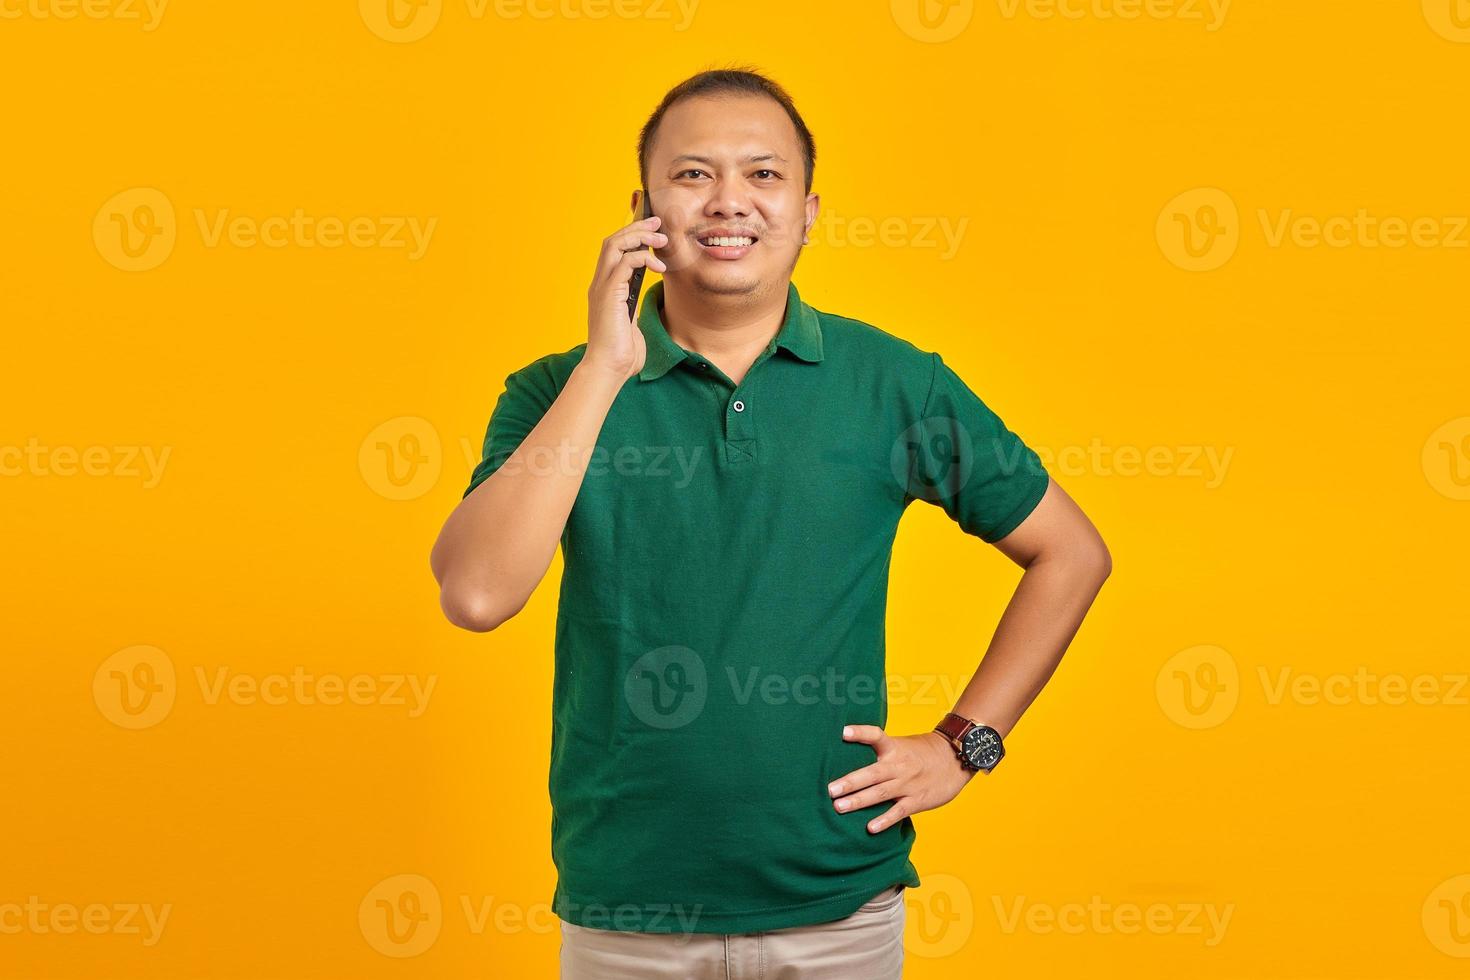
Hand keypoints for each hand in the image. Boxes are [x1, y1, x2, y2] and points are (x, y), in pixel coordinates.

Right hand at [584, 214, 667, 381]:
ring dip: (640, 237)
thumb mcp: (631, 325)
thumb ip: (633, 311)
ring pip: (615, 245)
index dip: (631, 235)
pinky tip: (659, 267)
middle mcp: (600, 284)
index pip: (612, 251)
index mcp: (605, 289)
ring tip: (661, 239)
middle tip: (658, 223)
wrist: (608, 370)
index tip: (651, 229)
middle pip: (612, 241)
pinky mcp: (609, 294)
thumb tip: (640, 309)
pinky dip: (643, 258)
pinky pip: (624, 263)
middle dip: (636, 228)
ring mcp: (602, 288)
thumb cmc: (621, 354)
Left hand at [827, 725, 975, 833]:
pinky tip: (870, 828)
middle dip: (850, 782)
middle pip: (872, 773)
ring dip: (859, 801)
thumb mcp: (902, 745)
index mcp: (894, 747)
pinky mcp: (917, 800)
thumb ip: (880, 750)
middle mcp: (899, 765)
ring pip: (880, 793)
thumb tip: (847, 749)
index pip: (876, 736)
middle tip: (830, 790)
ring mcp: (908, 784)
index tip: (843, 732)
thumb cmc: (922, 753)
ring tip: (839, 807)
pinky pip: (898, 811)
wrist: (955, 759)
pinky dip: (885, 820)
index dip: (860, 733)